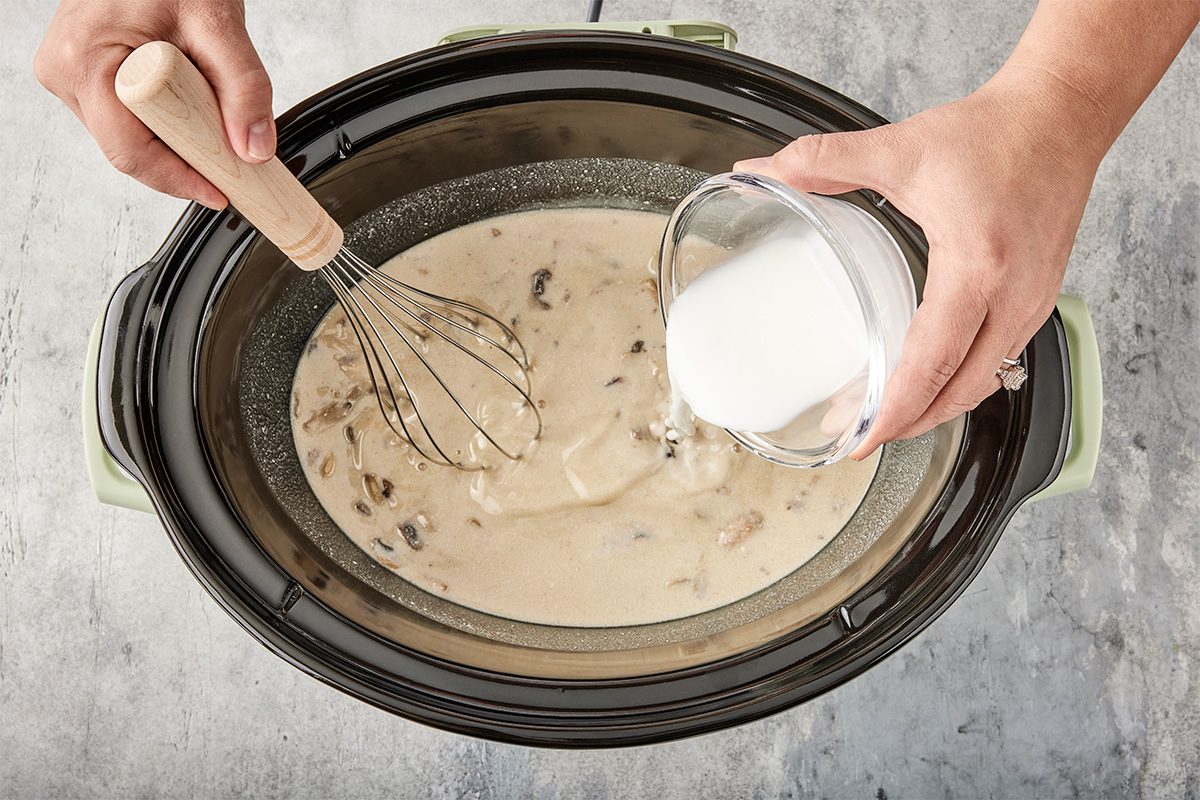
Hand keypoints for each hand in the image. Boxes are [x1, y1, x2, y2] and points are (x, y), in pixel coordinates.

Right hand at [35, 0, 272, 208]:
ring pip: (131, 137)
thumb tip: (254, 149)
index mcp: (85, 61)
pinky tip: (183, 95)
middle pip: (130, 150)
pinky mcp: (83, 75)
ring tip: (201, 97)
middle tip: (227, 146)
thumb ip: (244, 87)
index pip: (130, 151)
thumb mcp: (217, 23)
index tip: (221, 190)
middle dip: (183, 156)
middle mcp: (66, 71)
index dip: (180, 178)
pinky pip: (128, 118)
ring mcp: (70, 75)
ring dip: (175, 134)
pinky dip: (165, 118)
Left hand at [735, 71, 1103, 456]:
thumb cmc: (994, 134)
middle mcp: (1013, 297)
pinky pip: (998, 362)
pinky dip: (959, 383)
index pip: (931, 362)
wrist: (1063, 116)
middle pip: (958, 391)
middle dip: (905, 424)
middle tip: (854, 437)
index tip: (858, 438)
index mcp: (976, 267)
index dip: (892, 410)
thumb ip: (823, 161)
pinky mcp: (1039, 300)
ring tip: (882, 417)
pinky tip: (927, 382)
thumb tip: (759, 173)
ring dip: (933, 409)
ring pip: (982, 384)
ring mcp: (1033, 304)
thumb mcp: (900, 148)